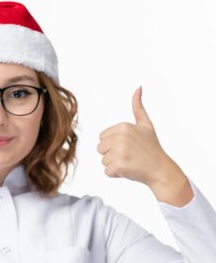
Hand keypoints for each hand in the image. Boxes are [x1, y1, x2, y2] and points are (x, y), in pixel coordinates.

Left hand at [97, 87, 192, 205]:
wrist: (161, 169)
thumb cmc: (152, 147)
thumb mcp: (145, 124)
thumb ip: (138, 107)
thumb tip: (138, 88)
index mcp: (123, 127)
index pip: (102, 138)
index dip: (114, 144)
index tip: (129, 145)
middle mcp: (120, 138)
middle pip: (100, 148)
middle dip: (112, 154)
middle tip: (129, 155)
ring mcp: (119, 152)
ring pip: (103, 160)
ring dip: (114, 164)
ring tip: (130, 162)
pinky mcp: (118, 166)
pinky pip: (107, 171)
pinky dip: (116, 174)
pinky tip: (129, 170)